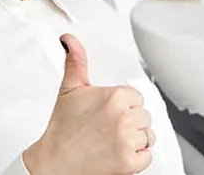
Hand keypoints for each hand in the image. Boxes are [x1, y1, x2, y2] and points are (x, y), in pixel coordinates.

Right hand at [24, 34, 153, 174]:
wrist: (55, 164)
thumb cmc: (62, 129)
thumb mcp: (68, 89)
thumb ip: (75, 61)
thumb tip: (69, 41)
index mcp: (113, 97)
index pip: (136, 97)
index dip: (123, 104)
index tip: (110, 110)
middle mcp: (123, 118)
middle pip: (144, 115)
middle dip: (130, 121)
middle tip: (109, 126)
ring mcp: (127, 141)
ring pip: (147, 135)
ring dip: (135, 138)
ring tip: (113, 139)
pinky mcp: (130, 164)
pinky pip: (147, 156)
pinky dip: (136, 157)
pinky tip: (118, 153)